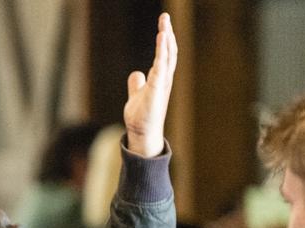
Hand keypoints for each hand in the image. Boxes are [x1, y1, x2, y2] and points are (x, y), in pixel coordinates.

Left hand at [124, 12, 177, 157]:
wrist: (141, 132)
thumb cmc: (142, 116)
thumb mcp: (137, 94)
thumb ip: (137, 83)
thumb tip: (136, 73)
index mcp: (160, 78)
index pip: (165, 55)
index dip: (165, 40)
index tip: (163, 25)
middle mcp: (164, 78)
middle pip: (169, 51)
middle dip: (167, 33)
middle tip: (165, 17)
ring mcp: (162, 82)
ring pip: (167, 55)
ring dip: (167, 38)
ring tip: (164, 23)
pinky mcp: (157, 86)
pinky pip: (161, 64)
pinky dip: (163, 50)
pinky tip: (162, 37)